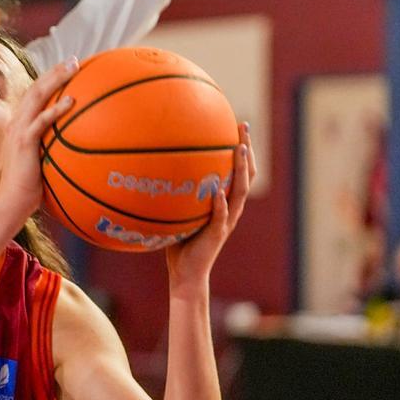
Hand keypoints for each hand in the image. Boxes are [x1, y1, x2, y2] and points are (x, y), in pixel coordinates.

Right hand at [0, 58, 79, 221]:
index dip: (50, 80)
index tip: (68, 70)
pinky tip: (72, 102)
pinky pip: (42, 122)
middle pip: (36, 89)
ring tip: (73, 68)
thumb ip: (53, 151)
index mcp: (20, 125)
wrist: (11, 203)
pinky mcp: (24, 143)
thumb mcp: (41, 164)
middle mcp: (17, 123)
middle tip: (74, 61)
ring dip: (55, 80)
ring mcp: (19, 131)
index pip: (34, 96)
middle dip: (55, 72)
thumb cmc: (28, 189)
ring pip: (37, 97)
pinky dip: (56, 110)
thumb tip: (76, 149)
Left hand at [165, 123, 255, 294]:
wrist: (186, 274)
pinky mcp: (216, 235)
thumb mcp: (178, 211)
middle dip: (247, 150)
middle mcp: (230, 209)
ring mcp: (226, 222)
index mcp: (224, 203)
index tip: (237, 125)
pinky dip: (221, 204)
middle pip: (246, 175)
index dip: (241, 149)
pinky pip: (220, 217)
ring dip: (241, 170)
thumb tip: (153, 166)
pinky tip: (219, 191)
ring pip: (239, 193)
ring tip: (240, 149)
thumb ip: (175, 192)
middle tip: (243, 127)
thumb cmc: (180, 242)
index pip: (238, 171)